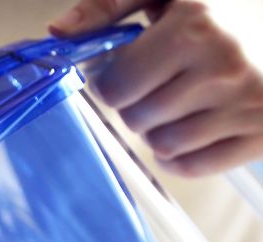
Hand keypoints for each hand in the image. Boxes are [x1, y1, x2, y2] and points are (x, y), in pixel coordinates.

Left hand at [49, 1, 262, 175]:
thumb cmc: (227, 5)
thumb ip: (110, 4)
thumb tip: (58, 32)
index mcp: (195, 29)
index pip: (116, 87)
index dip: (112, 82)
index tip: (125, 71)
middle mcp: (222, 69)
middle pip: (136, 119)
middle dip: (136, 104)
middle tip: (159, 82)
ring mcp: (246, 106)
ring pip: (162, 146)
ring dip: (158, 130)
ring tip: (180, 100)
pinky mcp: (261, 136)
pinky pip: (191, 167)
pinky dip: (179, 156)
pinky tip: (192, 126)